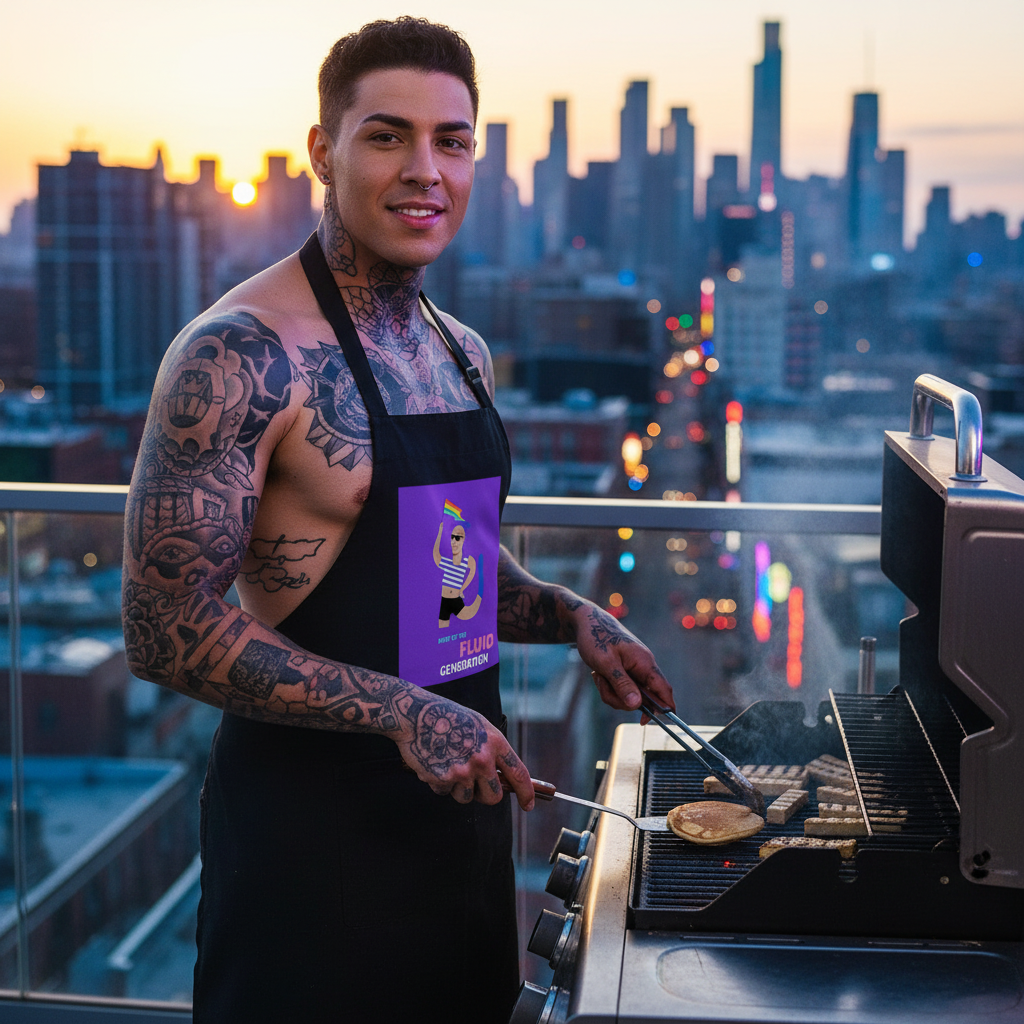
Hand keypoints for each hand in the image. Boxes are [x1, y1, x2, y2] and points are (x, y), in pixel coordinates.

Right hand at [391, 692, 534, 810]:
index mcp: (495, 743)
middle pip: (494, 797)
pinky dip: (439, 783)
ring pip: (467, 797)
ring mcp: (462, 771)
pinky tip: (434, 762)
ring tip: (448, 764)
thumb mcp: (478, 726)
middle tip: (475, 785)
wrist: (416, 714)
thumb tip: (500, 776)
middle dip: (485, 796)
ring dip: (459, 788)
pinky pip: (445, 792)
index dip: (526, 793)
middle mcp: (482, 759)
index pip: (518, 774)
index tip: (528, 805)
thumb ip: (492, 750)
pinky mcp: (442, 779)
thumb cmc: (448, 717)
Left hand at [571, 603, 674, 715]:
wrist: (587, 622)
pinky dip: (608, 687)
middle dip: (620, 699)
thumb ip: (622, 684)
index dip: (664, 707)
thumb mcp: (606, 663)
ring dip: (611, 692)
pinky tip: (599, 675)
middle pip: (641, 698)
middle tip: (603, 685)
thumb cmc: (596, 638)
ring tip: (599, 676)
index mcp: (645, 662)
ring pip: (628, 696)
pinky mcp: (625, 672)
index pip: (663, 689)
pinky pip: (620, 690)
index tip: (658, 722)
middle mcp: (643, 667)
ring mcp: (634, 670)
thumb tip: (637, 705)